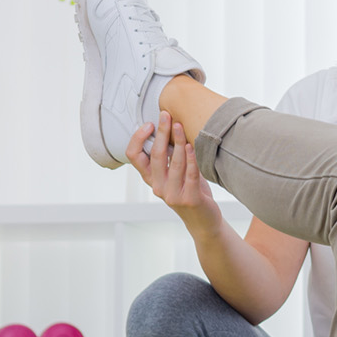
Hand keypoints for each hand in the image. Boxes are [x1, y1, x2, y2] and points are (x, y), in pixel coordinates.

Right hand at [128, 111, 222, 238]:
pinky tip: (193, 146)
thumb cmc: (190, 191)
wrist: (203, 221)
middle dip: (162, 132)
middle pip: (156, 155)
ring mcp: (172, 195)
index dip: (138, 138)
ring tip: (181, 126)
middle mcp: (157, 187)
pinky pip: (190, 174)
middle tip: (167, 115)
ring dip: (179, 141)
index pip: (133, 156)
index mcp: (151, 178)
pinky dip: (192, 158)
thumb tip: (172, 126)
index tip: (149, 124)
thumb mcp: (176, 174)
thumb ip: (172, 156)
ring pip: (174, 163)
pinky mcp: (189, 200)